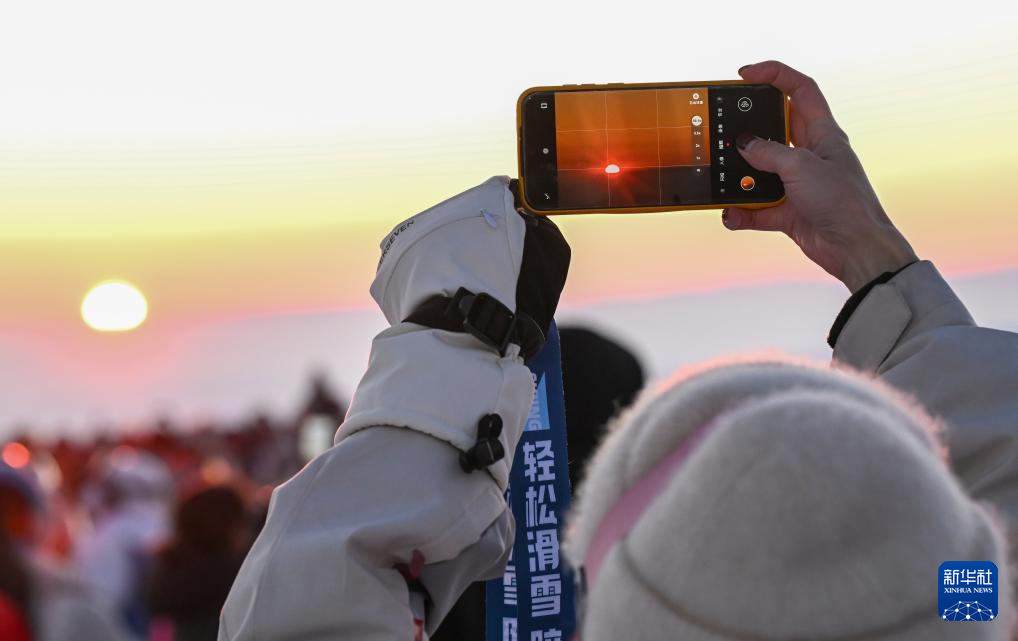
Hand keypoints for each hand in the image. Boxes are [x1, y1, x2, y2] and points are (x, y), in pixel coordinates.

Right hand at [721, 61, 916, 292]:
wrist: (855, 249)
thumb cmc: (844, 203)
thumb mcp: (801, 168)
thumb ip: (768, 152)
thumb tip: (743, 144)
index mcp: (823, 133)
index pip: (800, 91)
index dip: (774, 75)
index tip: (745, 75)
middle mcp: (809, 155)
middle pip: (772, 130)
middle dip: (747, 129)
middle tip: (723, 129)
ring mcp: (797, 183)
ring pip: (760, 170)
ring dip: (740, 176)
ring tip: (724, 177)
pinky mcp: (788, 210)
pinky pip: (756, 207)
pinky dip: (742, 212)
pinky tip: (731, 215)